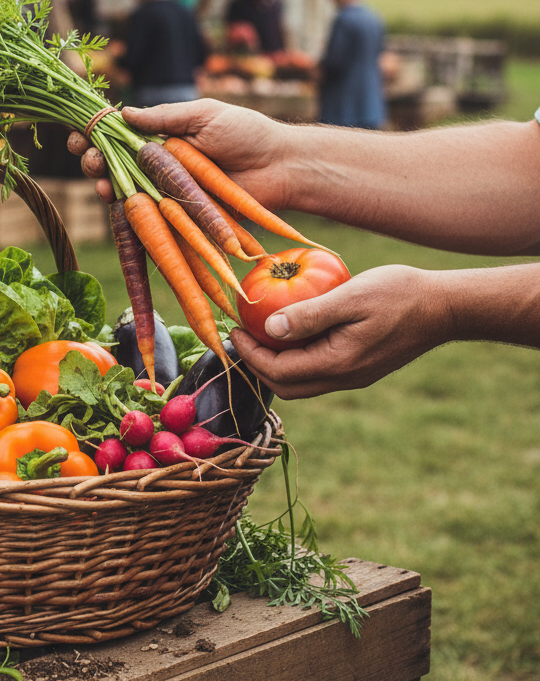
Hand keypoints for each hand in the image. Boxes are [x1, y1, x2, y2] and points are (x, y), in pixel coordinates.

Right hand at [67, 99, 294, 205]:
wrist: (280, 168)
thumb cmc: (247, 134)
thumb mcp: (204, 114)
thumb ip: (164, 116)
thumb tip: (123, 112)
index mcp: (163, 136)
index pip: (119, 135)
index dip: (97, 133)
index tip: (82, 131)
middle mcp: (159, 163)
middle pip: (112, 162)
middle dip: (91, 156)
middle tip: (86, 153)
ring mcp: (165, 189)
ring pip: (120, 187)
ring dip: (99, 179)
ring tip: (94, 174)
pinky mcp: (175, 214)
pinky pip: (142, 212)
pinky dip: (121, 205)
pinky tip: (108, 196)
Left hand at [229, 265, 449, 398]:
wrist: (446, 307)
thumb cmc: (400, 294)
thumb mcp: (351, 296)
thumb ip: (310, 314)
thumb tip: (268, 329)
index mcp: (338, 365)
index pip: (277, 373)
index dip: (249, 354)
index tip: (234, 329)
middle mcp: (344, 378)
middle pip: (285, 386)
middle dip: (257, 364)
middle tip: (242, 333)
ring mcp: (353, 376)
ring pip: (301, 382)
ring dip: (276, 362)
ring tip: (260, 331)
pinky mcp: (360, 367)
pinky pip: (318, 370)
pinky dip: (297, 356)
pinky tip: (292, 328)